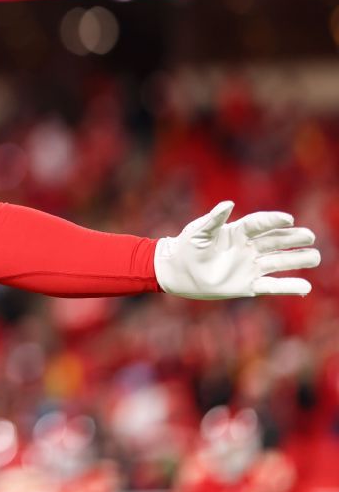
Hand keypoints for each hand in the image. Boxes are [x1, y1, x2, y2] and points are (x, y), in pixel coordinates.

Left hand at [155, 201, 320, 298]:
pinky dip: (288, 287)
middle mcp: (247, 248)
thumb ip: (213, 219)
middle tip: (310, 236)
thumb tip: (228, 204)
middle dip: (293, 239)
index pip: (259, 224)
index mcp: (236, 232)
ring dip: (298, 260)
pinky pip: (272, 286)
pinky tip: (306, 287)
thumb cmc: (186, 247)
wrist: (176, 272)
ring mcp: (249, 267)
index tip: (289, 219)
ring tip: (315, 257)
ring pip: (279, 262)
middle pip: (275, 242)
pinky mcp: (248, 285)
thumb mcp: (198, 232)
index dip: (273, 221)